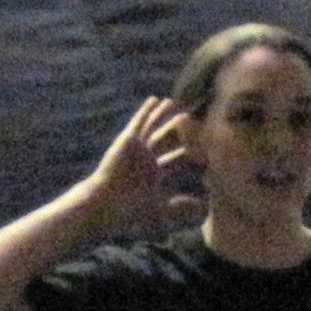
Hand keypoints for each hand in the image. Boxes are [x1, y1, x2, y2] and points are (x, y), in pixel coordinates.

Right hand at [75, 98, 199, 241]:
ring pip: (153, 128)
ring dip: (162, 115)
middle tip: (190, 117)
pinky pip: (139, 123)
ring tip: (172, 102)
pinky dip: (146, 111)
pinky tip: (155, 99)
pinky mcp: (127, 141)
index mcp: (152, 174)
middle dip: (177, 130)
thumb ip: (180, 206)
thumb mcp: (159, 208)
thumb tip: (203, 207)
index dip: (189, 152)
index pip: (175, 159)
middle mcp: (144, 159)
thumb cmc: (128, 210)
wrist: (106, 204)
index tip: (204, 146)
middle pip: (165, 140)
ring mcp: (135, 150)